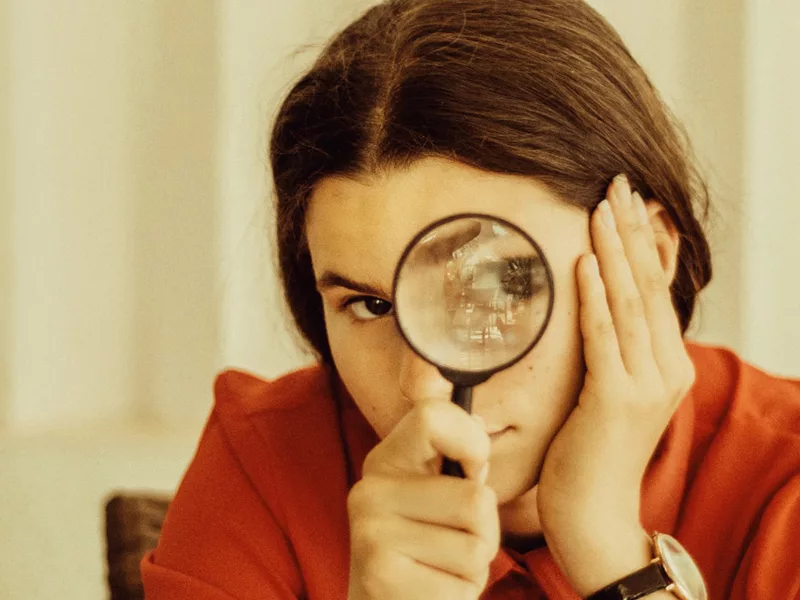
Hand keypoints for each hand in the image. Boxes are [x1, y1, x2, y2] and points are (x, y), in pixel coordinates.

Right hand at [346, 401, 499, 599]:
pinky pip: (464, 587)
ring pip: (478, 546)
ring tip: (442, 569)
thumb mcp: (435, 496)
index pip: (434, 416)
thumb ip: (457, 459)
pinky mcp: (381, 578)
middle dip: (486, 530)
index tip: (472, 473)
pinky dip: (462, 596)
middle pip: (476, 498)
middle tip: (456, 544)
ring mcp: (371, 534)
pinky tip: (432, 592)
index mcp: (385, 461)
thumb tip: (480, 422)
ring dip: (475, 567)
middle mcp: (370, 490)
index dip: (473, 443)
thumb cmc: (422, 550)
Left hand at [536, 175, 695, 594]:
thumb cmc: (590, 451)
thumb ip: (616, 351)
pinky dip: (595, 297)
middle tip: (616, 185)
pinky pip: (605, 336)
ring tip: (601, 207)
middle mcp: (668, 370)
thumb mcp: (611, 392)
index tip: (628, 202)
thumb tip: (601, 306)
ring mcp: (646, 386)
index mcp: (668, 365)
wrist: (593, 512)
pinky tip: (585, 263)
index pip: (656, 292)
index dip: (642, 244)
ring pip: (630, 303)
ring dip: (614, 251)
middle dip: (630, 233)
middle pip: (648, 287)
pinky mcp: (616, 399)